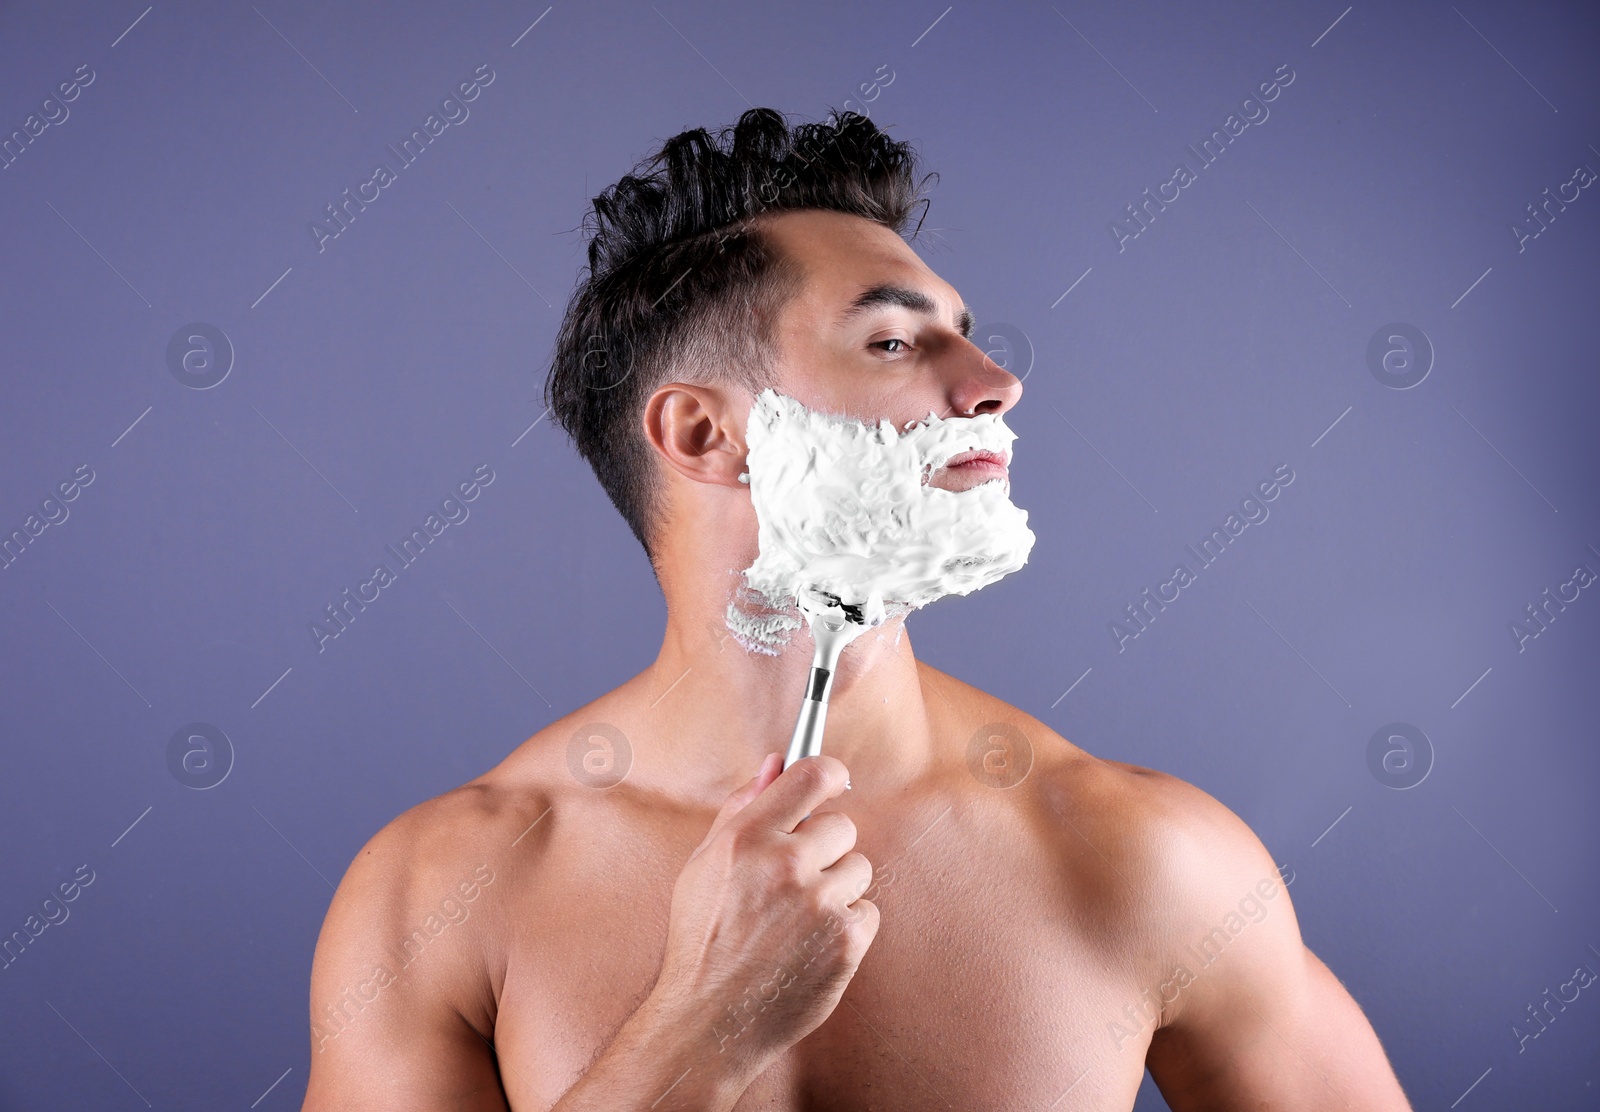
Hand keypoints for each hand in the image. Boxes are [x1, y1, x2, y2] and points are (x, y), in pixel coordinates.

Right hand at [650, 753, 878, 1074]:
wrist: (710, 1023)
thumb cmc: (703, 939)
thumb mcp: (704, 865)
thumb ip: (741, 807)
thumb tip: (776, 762)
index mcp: (747, 836)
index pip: (813, 773)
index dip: (829, 775)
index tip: (832, 784)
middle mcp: (785, 863)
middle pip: (843, 826)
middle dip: (825, 848)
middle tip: (795, 880)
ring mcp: (819, 904)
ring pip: (859, 869)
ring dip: (837, 889)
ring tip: (797, 921)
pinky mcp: (846, 942)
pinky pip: (867, 911)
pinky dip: (846, 928)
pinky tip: (810, 946)